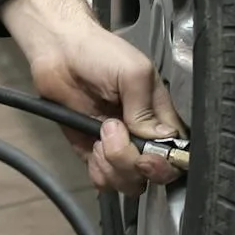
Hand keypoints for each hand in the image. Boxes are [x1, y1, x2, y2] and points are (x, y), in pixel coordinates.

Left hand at [0, 0, 183, 196]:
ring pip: (129, 182)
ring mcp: (118, 147)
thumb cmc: (99, 53)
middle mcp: (142, 136)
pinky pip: (103, 180)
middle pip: (152, 175)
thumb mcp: (133, 72)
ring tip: (100, 134)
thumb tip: (158, 139)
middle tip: (113, 132)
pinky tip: (92, 146)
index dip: (165, 162)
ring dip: (113, 164)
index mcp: (159, 116)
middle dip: (133, 163)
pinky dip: (98, 170)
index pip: (176, 153)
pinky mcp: (92, 153)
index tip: (147, 155)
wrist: (59, 52)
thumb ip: (146, 108)